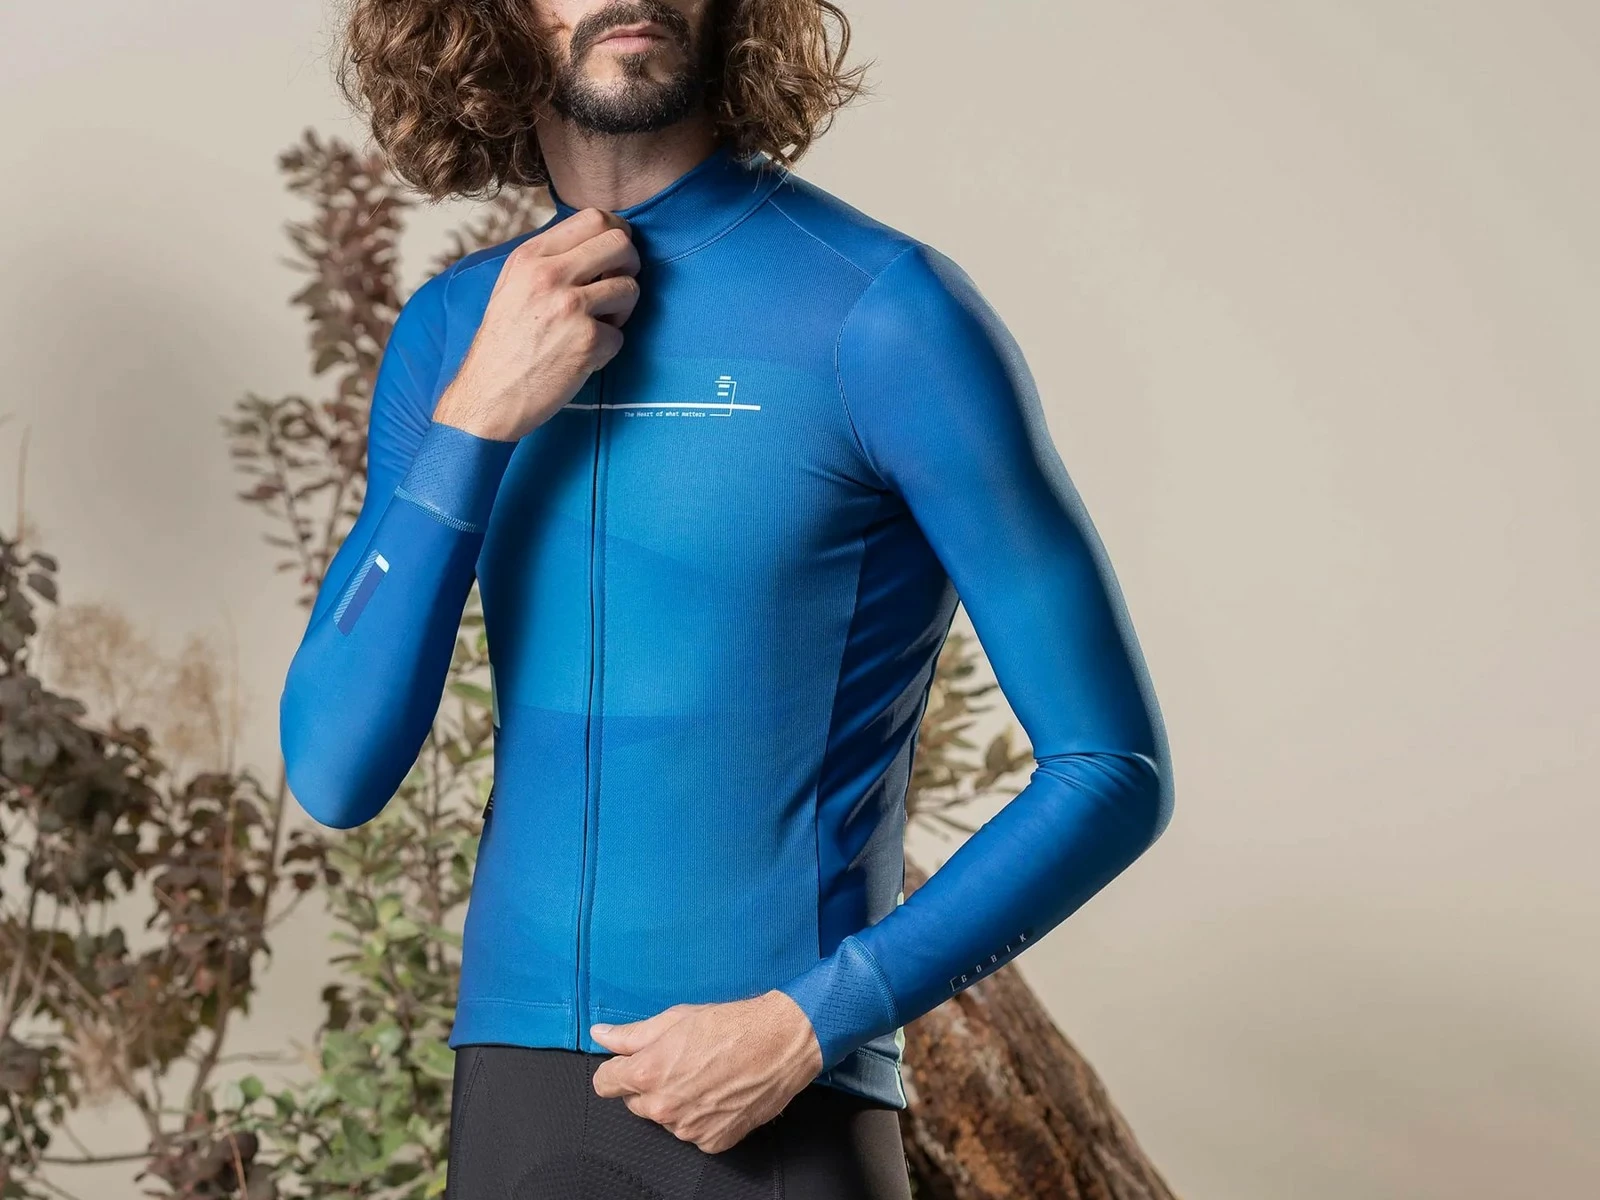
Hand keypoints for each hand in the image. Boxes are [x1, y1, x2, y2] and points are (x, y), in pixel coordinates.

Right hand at [433, 206, 641, 441]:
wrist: (487, 397)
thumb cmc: (502, 346)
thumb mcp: (511, 287)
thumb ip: (548, 261)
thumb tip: (595, 242)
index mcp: (530, 257)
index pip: (594, 218)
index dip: (616, 234)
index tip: (615, 254)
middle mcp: (550, 275)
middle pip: (621, 244)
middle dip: (630, 266)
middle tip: (617, 287)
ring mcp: (571, 307)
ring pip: (630, 288)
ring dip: (622, 310)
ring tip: (596, 326)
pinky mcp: (588, 341)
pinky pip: (621, 335)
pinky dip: (607, 350)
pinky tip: (582, 357)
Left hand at [589, 989, 824, 1153]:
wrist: (780, 1044)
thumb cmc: (731, 1026)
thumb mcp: (675, 1019)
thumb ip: (632, 1034)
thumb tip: (601, 1034)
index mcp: (648, 1074)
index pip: (604, 1083)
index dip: (616, 1069)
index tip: (629, 1062)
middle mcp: (663, 1107)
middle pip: (635, 1102)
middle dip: (649, 1084)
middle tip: (679, 1061)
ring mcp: (687, 1129)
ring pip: (665, 1117)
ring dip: (676, 1101)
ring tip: (705, 1075)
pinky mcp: (712, 1141)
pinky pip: (692, 1132)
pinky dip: (700, 1116)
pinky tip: (718, 1093)